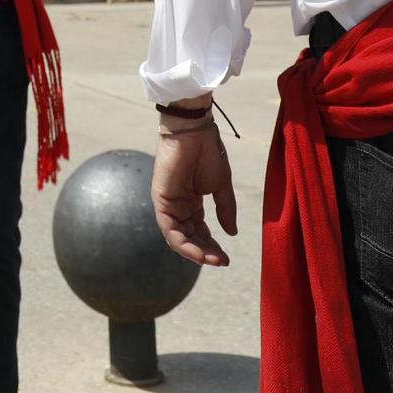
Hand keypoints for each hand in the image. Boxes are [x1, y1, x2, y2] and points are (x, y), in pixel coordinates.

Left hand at [150, 125, 237, 267]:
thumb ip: (225, 209)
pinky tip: (199, 252)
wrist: (194, 130)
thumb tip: (232, 233)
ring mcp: (168, 204)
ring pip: (178, 239)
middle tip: (222, 261)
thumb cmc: (207, 151)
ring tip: (213, 260)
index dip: (212, 247)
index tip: (226, 258)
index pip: (199, 231)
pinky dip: (183, 244)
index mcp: (191, 202)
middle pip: (189, 238)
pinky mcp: (161, 201)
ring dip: (195, 252)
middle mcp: (178, 206)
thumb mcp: (221, 185)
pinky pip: (169, 230)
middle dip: (205, 252)